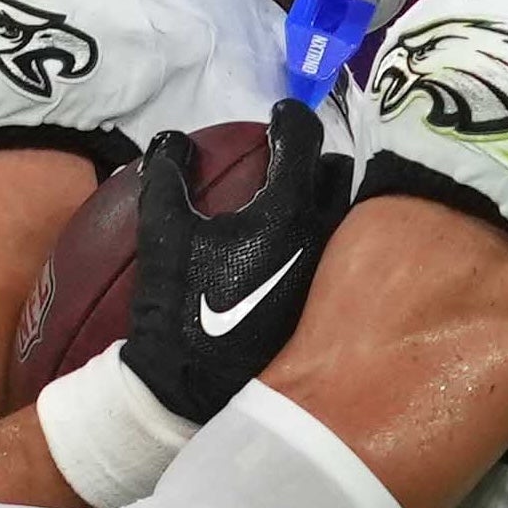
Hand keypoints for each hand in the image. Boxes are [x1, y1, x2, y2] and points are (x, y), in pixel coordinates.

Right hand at [125, 97, 352, 420]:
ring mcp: (332, 273)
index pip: (304, 138)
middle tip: (290, 159)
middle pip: (339, 173)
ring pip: (346, 214)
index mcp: (285, 210)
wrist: (190, 392)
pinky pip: (338, 252)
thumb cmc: (177, 310)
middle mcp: (322, 236)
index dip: (290, 116)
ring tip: (296, 201)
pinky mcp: (332, 305)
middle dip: (319, 157)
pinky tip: (293, 249)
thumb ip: (168, 177)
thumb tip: (173, 139)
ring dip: (326, 198)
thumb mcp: (161, 234)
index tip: (279, 114)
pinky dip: (321, 237)